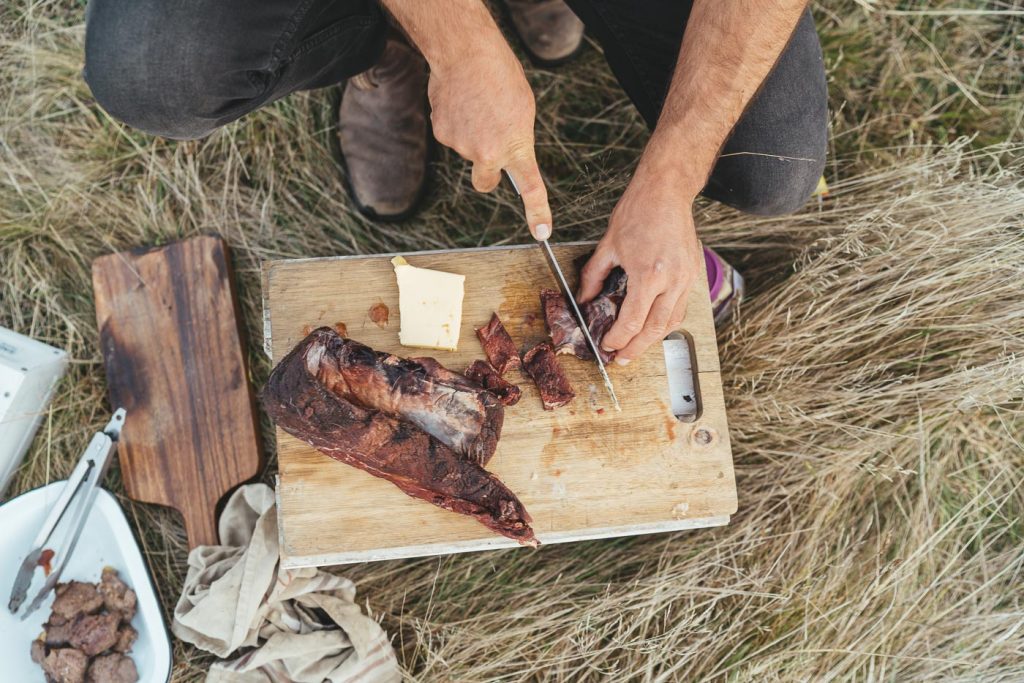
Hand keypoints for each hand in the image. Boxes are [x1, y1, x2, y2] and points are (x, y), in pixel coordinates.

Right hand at [428, 40, 551, 239]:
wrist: (466, 54)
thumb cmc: (501, 76)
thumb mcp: (523, 110)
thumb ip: (515, 139)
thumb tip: (503, 153)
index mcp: (516, 147)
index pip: (531, 188)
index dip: (538, 213)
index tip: (541, 234)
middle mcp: (487, 154)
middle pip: (485, 182)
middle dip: (487, 173)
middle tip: (489, 147)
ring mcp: (461, 146)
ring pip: (467, 152)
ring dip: (471, 135)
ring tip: (477, 105)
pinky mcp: (441, 134)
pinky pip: (452, 134)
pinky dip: (455, 122)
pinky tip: (460, 102)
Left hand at [578, 171, 701, 364]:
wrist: (667, 192)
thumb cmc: (638, 212)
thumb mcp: (608, 245)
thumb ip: (594, 276)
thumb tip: (585, 299)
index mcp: (648, 274)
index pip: (632, 321)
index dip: (617, 339)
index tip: (607, 344)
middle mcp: (671, 280)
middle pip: (655, 330)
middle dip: (636, 349)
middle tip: (622, 359)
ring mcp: (686, 278)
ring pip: (672, 322)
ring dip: (653, 339)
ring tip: (636, 347)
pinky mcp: (692, 273)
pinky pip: (681, 307)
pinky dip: (666, 321)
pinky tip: (653, 325)